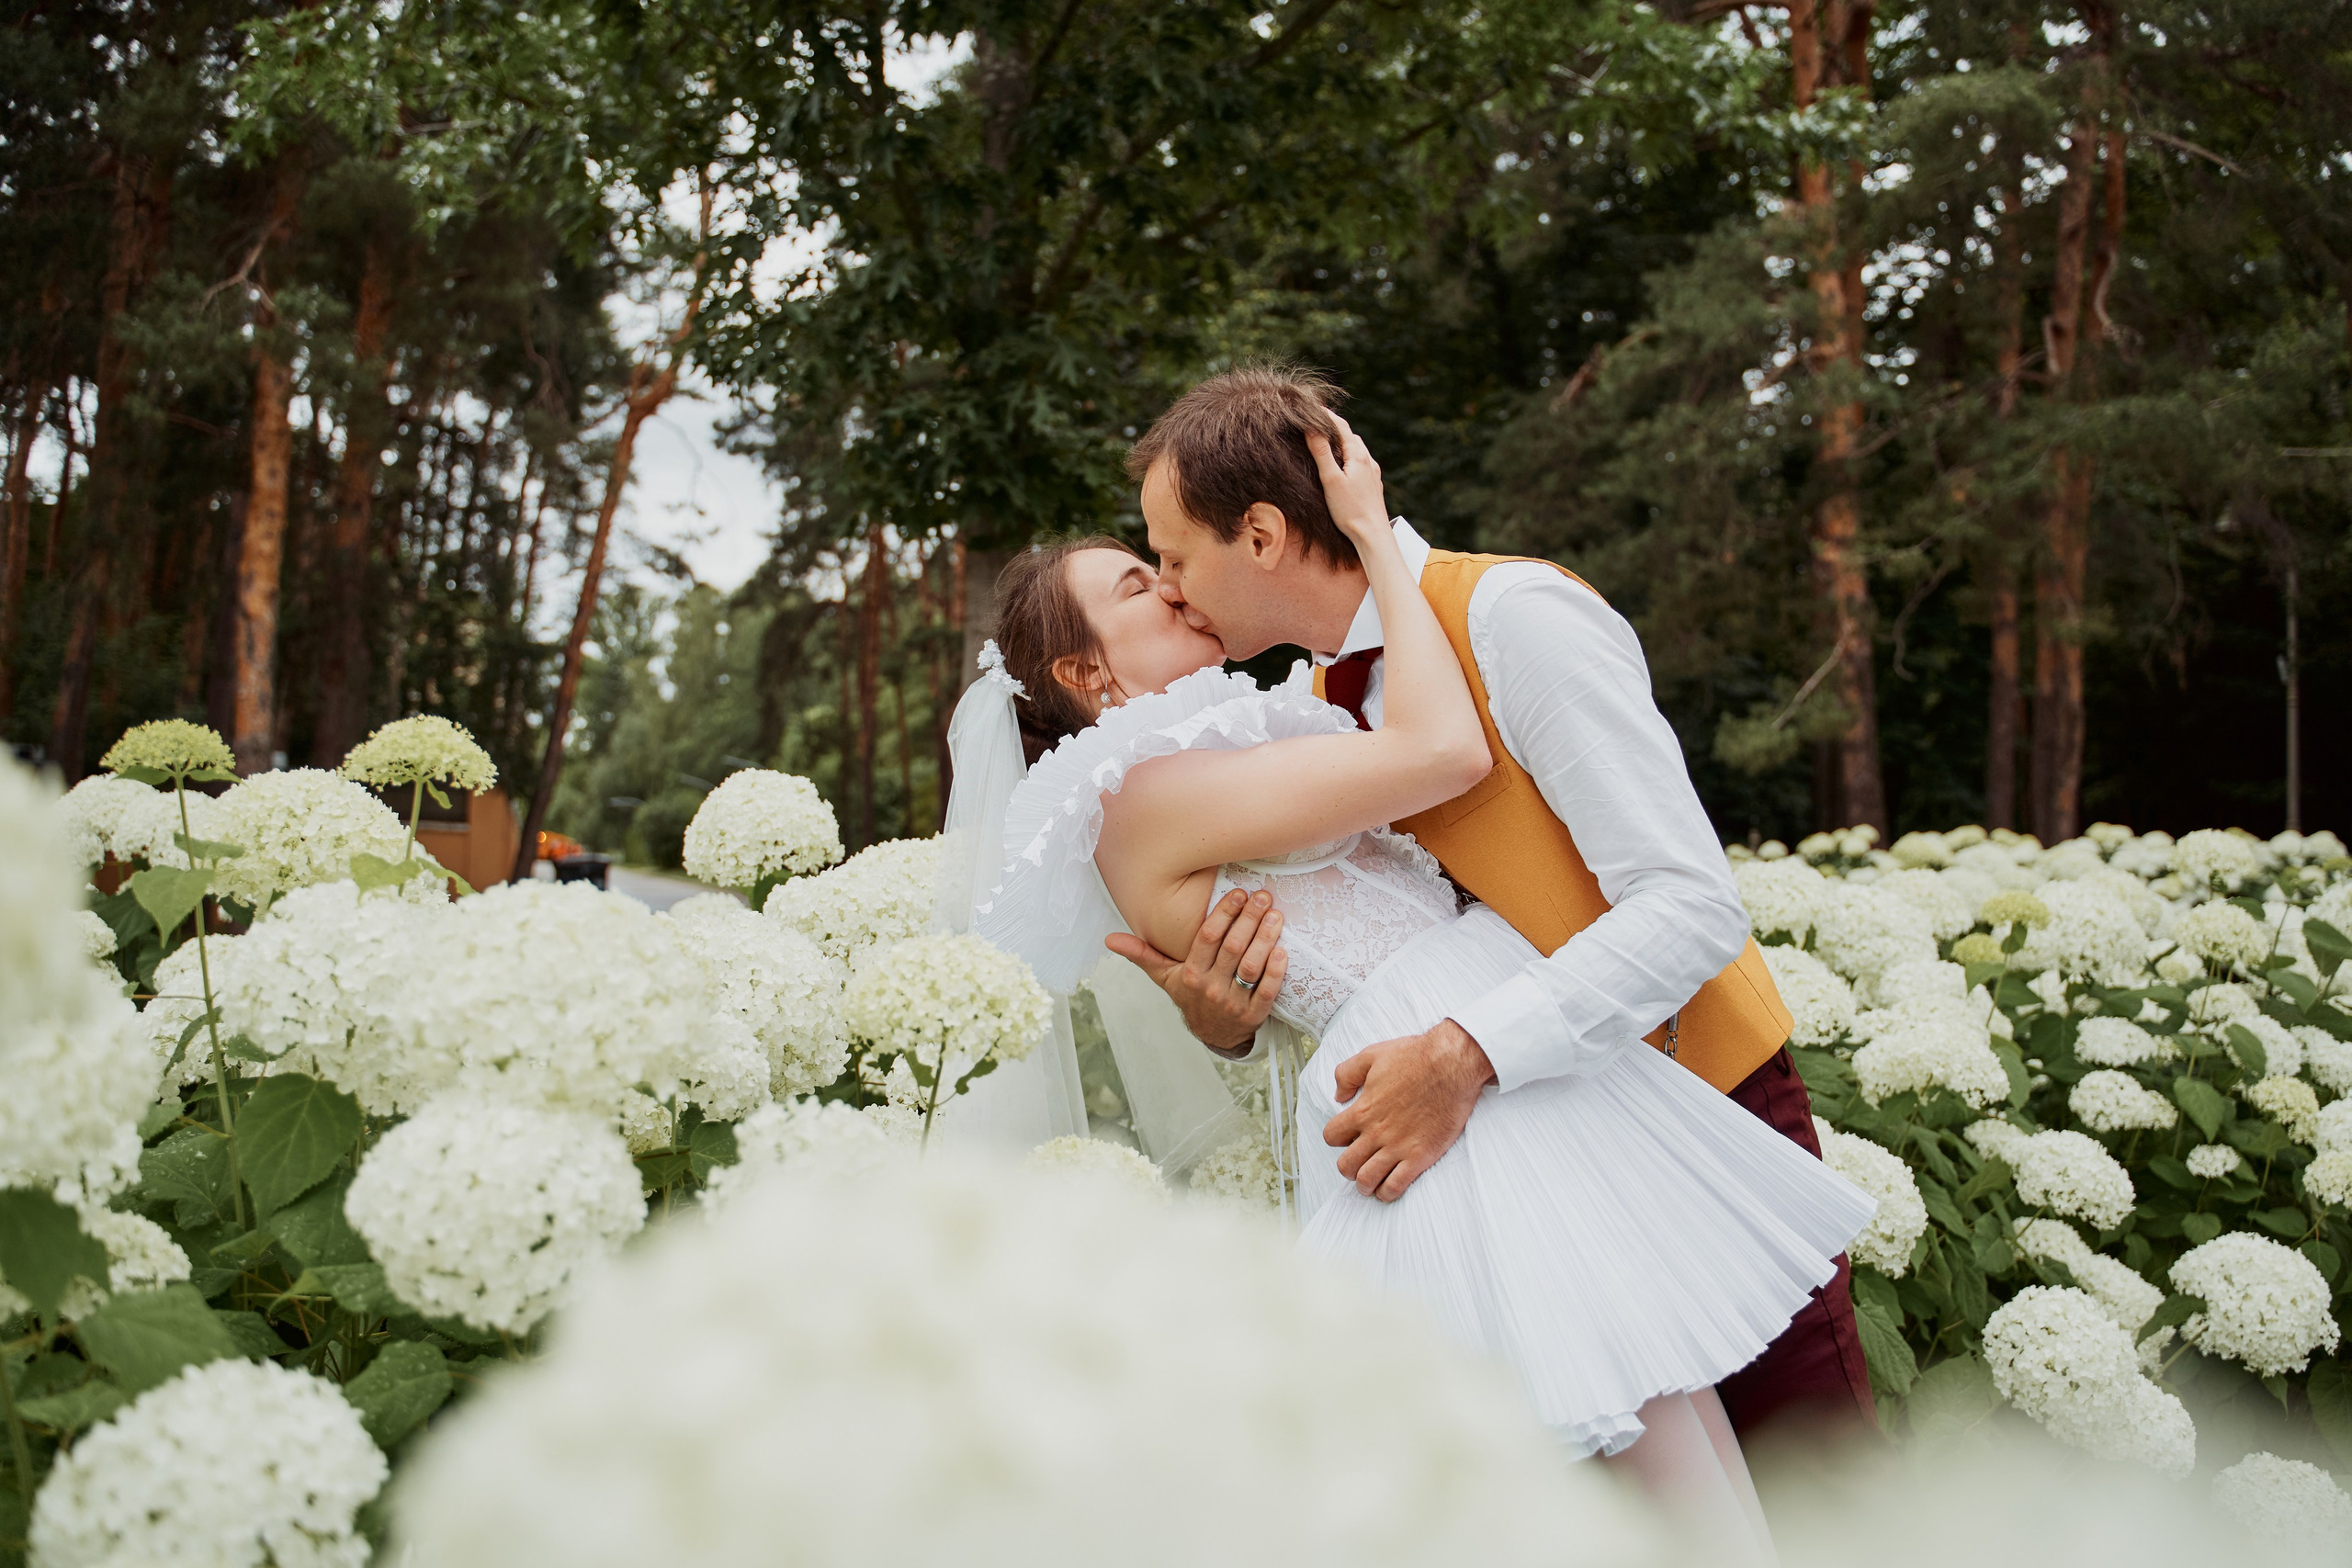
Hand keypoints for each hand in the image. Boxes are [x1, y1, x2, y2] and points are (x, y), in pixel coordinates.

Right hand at [1103, 888, 1287, 1053]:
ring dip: (1265, 940)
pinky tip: (1283, 950)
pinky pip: (1267, 991)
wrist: (1213, 1033)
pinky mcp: (1254, 1015)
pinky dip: (1275, 971)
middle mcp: (1210, 989)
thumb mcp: (1165, 976)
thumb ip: (1142, 954)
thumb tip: (1110, 939)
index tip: (1238, 893)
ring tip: (1275, 915)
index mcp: (1190, 975)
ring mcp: (1233, 1003)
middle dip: (1248, 919)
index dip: (1223, 914)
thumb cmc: (1190, 995)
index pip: (1206, 939)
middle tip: (1263, 897)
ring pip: (1250, 968)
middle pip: (1231, 949)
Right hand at [1303, 412, 1388, 545]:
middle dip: (1334, 426)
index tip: (1312, 407)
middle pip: (1350, 436)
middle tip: (1317, 421)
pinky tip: (1344, 465)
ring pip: (1357, 450)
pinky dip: (1349, 456)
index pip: (1341, 426)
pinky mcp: (1374, 485)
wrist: (1373, 535)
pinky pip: (1361, 462)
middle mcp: (1369, 461)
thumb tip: (1312, 427)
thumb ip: (1322, 453)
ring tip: (1328, 440)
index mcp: (1358, 456)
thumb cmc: (1350, 510)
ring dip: (1343, 442)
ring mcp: (1373, 473)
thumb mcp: (1331, 480)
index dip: (1326, 415)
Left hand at [1322, 1019, 1493, 1201]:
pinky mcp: (1420, 1156)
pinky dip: (1387, 1192)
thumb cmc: (1416, 1057)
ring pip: (1366, 1181)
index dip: (1337, 1138)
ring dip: (1365, 1184)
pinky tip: (1388, 1188)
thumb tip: (1338, 1096)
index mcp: (1362, 1110)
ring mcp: (1398, 1147)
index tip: (1348, 1136)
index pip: (1331, 1136)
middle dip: (1348, 1167)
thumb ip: (1346, 1074)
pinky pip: (1395, 1186)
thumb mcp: (1371, 1055)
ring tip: (1370, 1181)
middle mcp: (1376, 1132)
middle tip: (1358, 1163)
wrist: (1451, 1064)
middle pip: (1346, 1165)